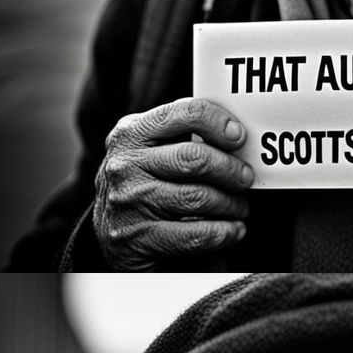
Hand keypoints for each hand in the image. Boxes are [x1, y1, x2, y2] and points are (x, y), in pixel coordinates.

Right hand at [92, 98, 253, 268]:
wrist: (107, 237)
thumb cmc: (139, 185)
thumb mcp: (146, 151)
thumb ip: (179, 135)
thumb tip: (234, 132)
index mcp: (131, 133)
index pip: (184, 113)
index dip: (219, 123)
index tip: (239, 137)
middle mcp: (125, 165)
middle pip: (194, 158)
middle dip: (230, 169)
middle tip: (245, 178)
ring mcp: (129, 202)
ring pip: (198, 197)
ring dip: (230, 204)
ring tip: (239, 206)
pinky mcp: (138, 238)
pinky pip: (195, 234)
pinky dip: (224, 232)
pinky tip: (232, 230)